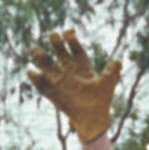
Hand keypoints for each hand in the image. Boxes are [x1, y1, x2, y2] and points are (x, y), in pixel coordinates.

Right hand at [27, 28, 121, 142]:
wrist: (93, 118)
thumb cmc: (102, 101)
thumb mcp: (108, 84)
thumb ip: (112, 71)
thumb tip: (118, 60)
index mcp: (83, 67)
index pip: (76, 50)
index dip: (72, 41)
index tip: (68, 31)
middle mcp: (70, 72)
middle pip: (61, 54)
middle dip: (56, 44)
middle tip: (52, 34)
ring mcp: (60, 82)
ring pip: (49, 67)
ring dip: (41, 58)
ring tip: (34, 49)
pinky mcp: (53, 94)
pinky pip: (42, 86)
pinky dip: (36, 79)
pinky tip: (30, 71)